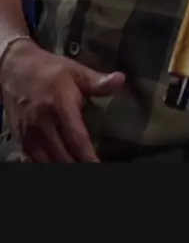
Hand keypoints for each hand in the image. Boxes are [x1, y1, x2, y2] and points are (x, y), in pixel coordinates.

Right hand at [0, 38, 124, 163]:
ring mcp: (30, 135)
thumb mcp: (75, 71)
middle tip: (94, 174)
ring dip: (65, 169)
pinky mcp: (21, 140)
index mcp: (59, 106)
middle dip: (79, 167)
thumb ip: (97, 81)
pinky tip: (60, 169)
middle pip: (63, 156)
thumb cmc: (48, 70)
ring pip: (48, 163)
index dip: (89, 157)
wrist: (14, 69)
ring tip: (81, 172)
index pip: (77, 139)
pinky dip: (48, 168)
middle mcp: (43, 124)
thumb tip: (120, 80)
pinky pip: (34, 163)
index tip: (99, 167)